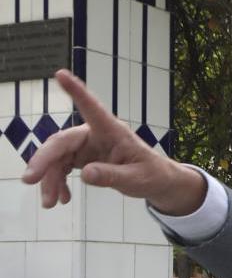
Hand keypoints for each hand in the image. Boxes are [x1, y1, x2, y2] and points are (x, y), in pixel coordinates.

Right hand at [22, 70, 204, 214]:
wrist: (156, 181)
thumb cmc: (152, 174)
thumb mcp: (137, 179)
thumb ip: (112, 176)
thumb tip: (85, 173)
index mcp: (113, 131)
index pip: (92, 108)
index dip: (76, 91)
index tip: (61, 73)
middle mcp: (95, 135)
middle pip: (61, 142)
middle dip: (43, 161)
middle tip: (29, 179)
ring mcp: (87, 146)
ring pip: (57, 158)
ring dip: (49, 179)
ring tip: (50, 203)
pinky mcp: (82, 157)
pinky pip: (61, 167)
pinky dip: (57, 182)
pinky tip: (62, 198)